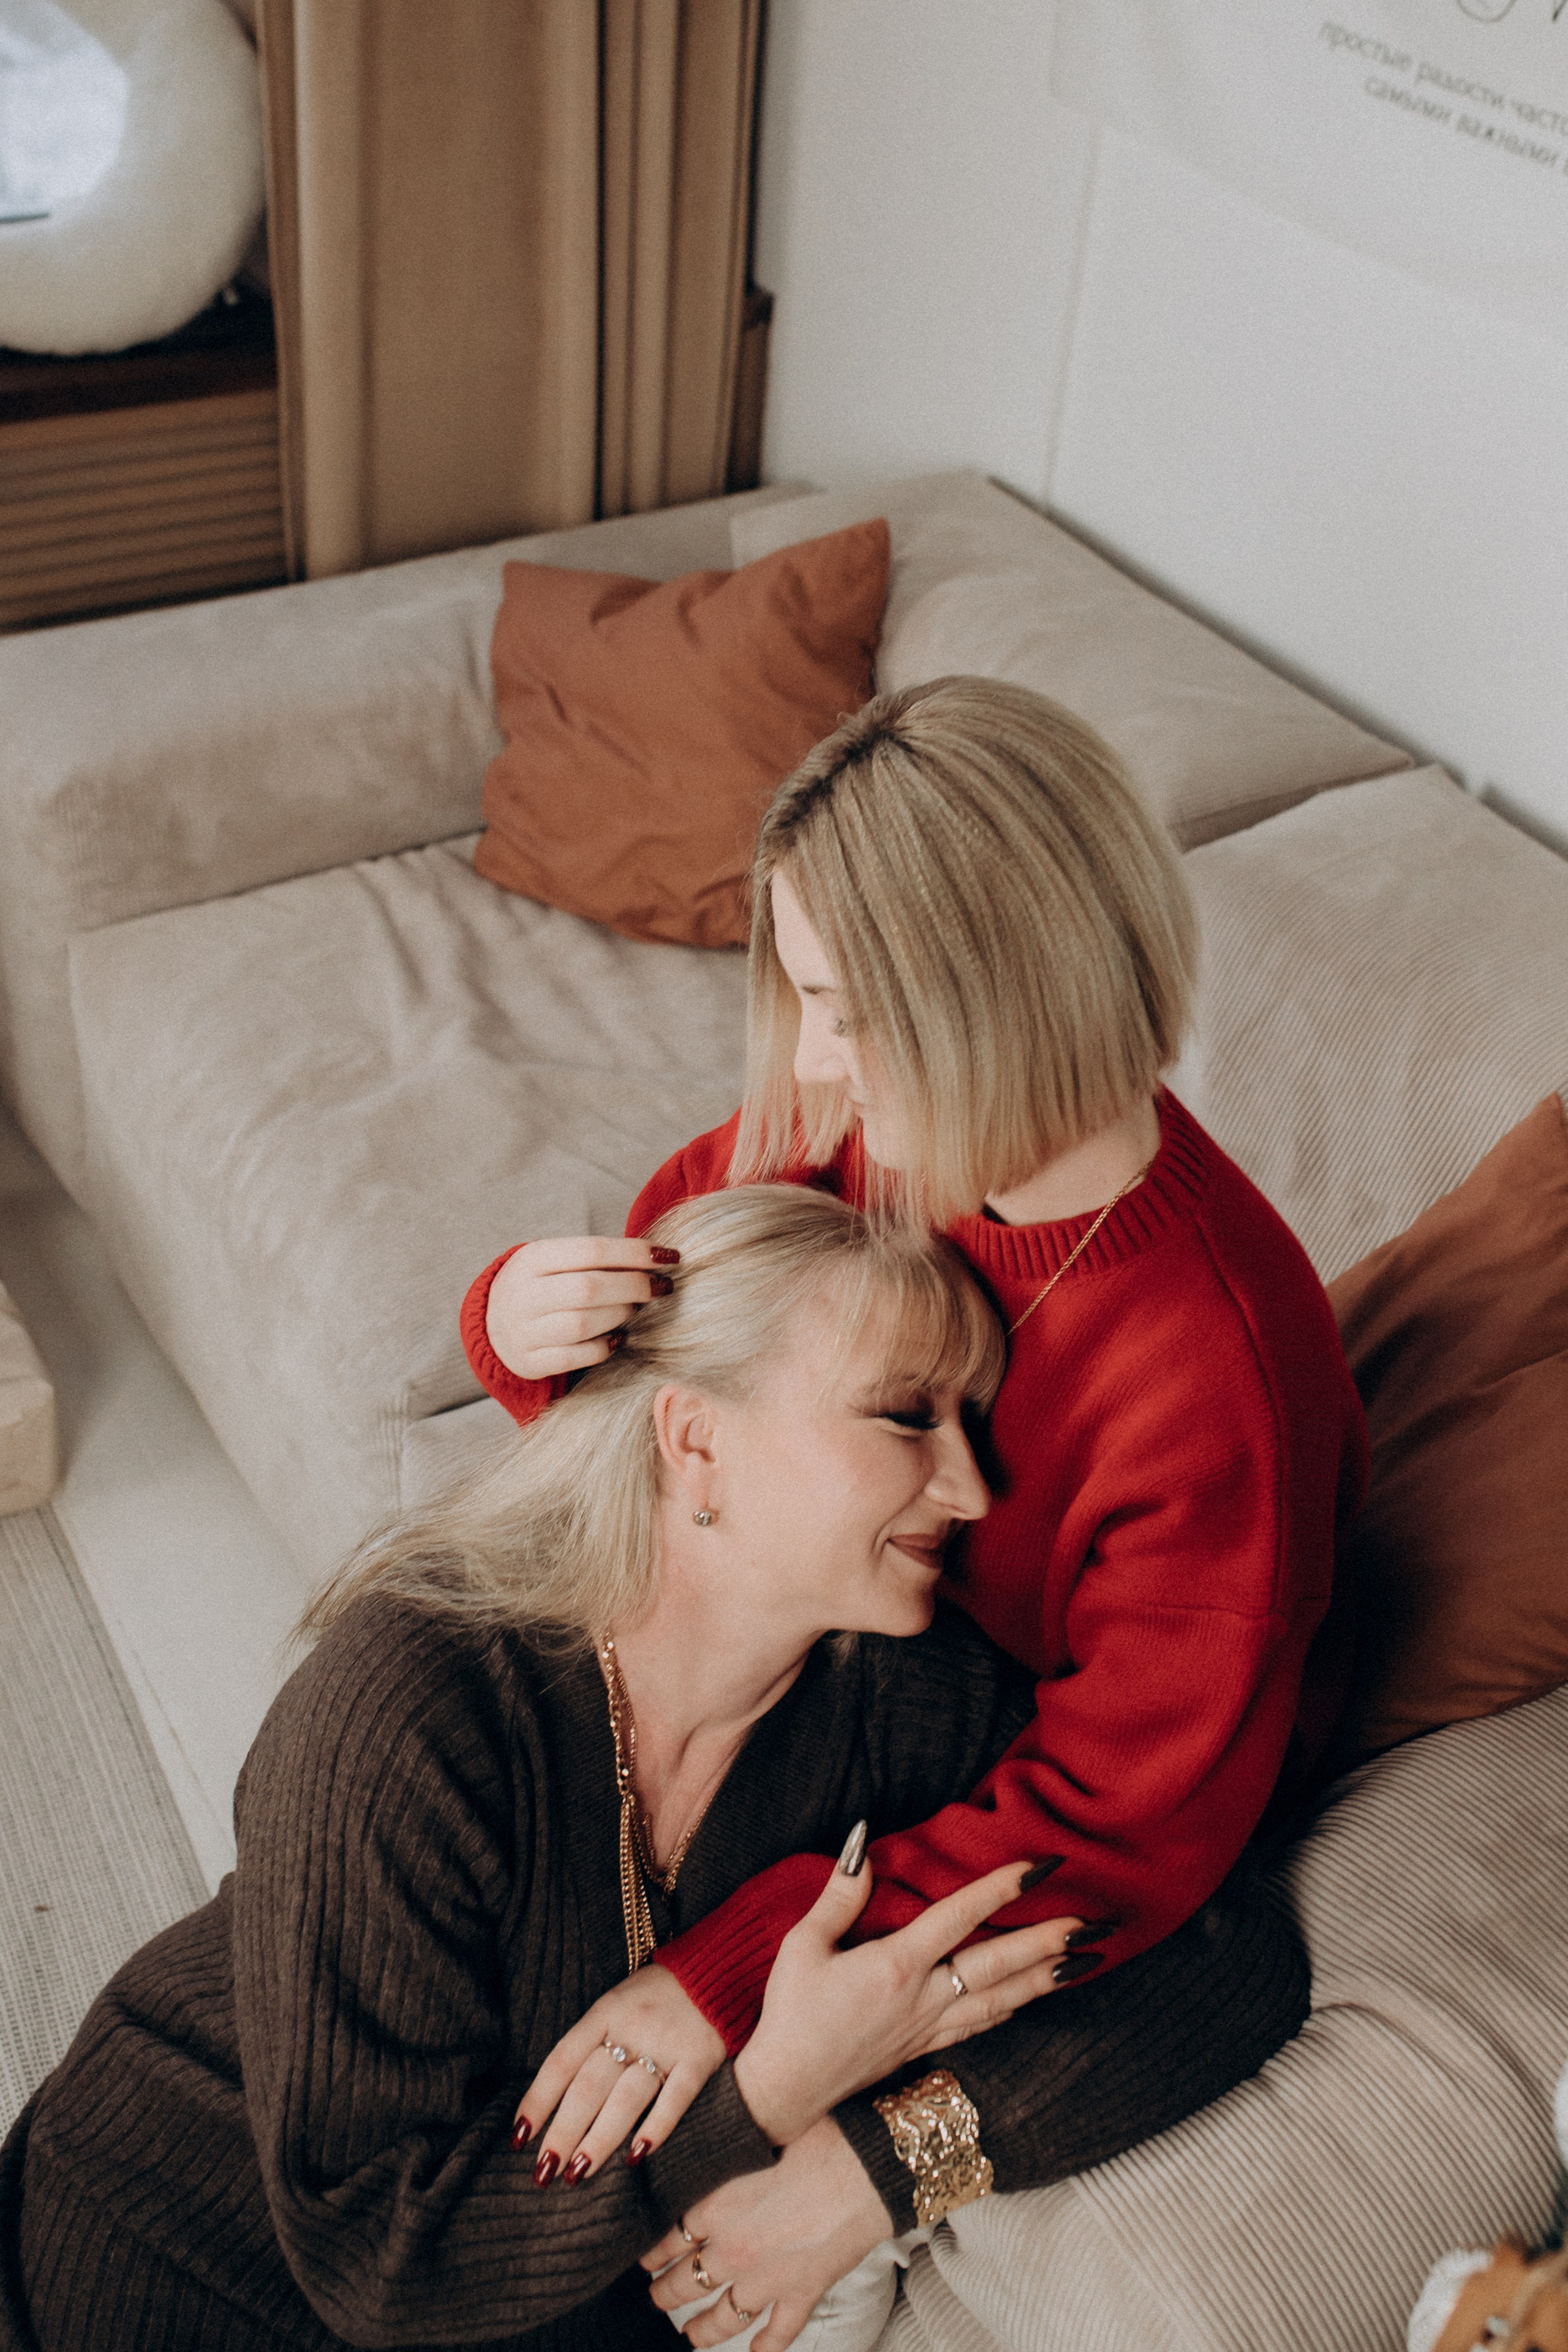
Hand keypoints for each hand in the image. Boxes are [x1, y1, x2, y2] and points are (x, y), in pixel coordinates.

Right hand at [486, 1235, 678, 1379]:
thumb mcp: (556, 1261)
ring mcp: (523, 1330)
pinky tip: (618, 1338)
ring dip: (621, 1316)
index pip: (592, 1250)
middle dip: (635, 1287)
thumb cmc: (543, 1285)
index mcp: (533, 1258)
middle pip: (590, 1288)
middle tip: (661, 1287)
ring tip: (636, 1310)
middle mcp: (524, 1293)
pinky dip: (605, 1347)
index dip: (635, 1253)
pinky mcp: (530, 1361)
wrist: (492, 1322)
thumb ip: (597, 1258)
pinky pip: (576, 1356)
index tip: (669, 1257)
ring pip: (584, 1323)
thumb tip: (656, 1257)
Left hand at [512, 1965, 724, 2180]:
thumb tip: (557, 2100)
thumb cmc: (658, 1995)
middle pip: (589, 2085)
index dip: (538, 2099)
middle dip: (563, 2132)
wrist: (719, 1966)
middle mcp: (632, 2027)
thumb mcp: (619, 2003)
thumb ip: (593, 2042)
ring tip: (577, 2173)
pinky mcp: (700, 2057)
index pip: (562, 2059)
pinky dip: (656, 2128)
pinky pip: (676, 2098)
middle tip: (544, 2171)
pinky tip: (636, 2155)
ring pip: (626, 2098)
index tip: (519, 2137)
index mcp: (606, 2011)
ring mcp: (667, 2043)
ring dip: (599, 2139)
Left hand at [643, 2117, 887, 2350]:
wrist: (865, 2166)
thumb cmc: (813, 2136)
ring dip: (700, 2331)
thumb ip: (719, 2153)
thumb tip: (696, 2147)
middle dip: (665, 2293)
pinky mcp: (801, 2294)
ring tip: (690, 2335)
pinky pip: (776, 2334)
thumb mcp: (752, 2137)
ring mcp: (765, 2279)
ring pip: (720, 2318)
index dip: (649, 2252)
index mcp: (713, 2206)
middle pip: (682, 2284)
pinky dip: (764, 2349)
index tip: (643, 2256)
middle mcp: (731, 2250)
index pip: (663, 2240)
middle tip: (657, 2295)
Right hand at [733, 1853, 1080, 2147]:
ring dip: (1046, 1979)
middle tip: (1094, 1925)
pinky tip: (1031, 1999)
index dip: (1003, 1888)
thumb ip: (838, 1895)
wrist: (786, 2088)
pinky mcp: (925, 2048)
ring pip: (1001, 1999)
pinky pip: (981, 2025)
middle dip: (1050, 1942)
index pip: (961, 1916)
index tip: (1042, 1866)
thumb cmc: (790, 2013)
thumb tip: (861, 1843)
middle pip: (999, 1964)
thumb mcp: (802, 1945)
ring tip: (1086, 1963)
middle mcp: (923, 1998)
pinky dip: (1013, 2008)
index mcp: (896, 1966)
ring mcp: (928, 2027)